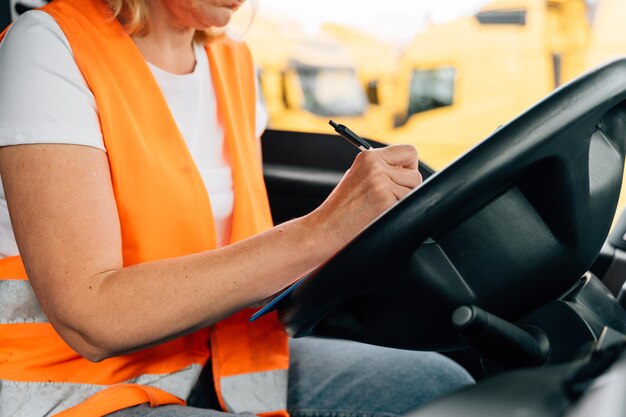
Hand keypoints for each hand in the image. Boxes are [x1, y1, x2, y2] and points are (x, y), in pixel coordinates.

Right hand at [308, 144, 422, 251]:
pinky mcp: (385, 200)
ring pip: (414, 190)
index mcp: (368, 157)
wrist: (326, 228)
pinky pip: (407, 204)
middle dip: (409, 187)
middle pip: (415, 174)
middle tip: (391, 197)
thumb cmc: (341, 207)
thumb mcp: (357, 176)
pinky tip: (379, 214)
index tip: (404, 176)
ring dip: (403, 200)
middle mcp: (375, 166)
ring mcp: (381, 182)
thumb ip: (381, 168)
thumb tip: (407, 170)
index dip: (410, 166)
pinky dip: (397, 211)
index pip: (408, 152)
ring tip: (381, 206)